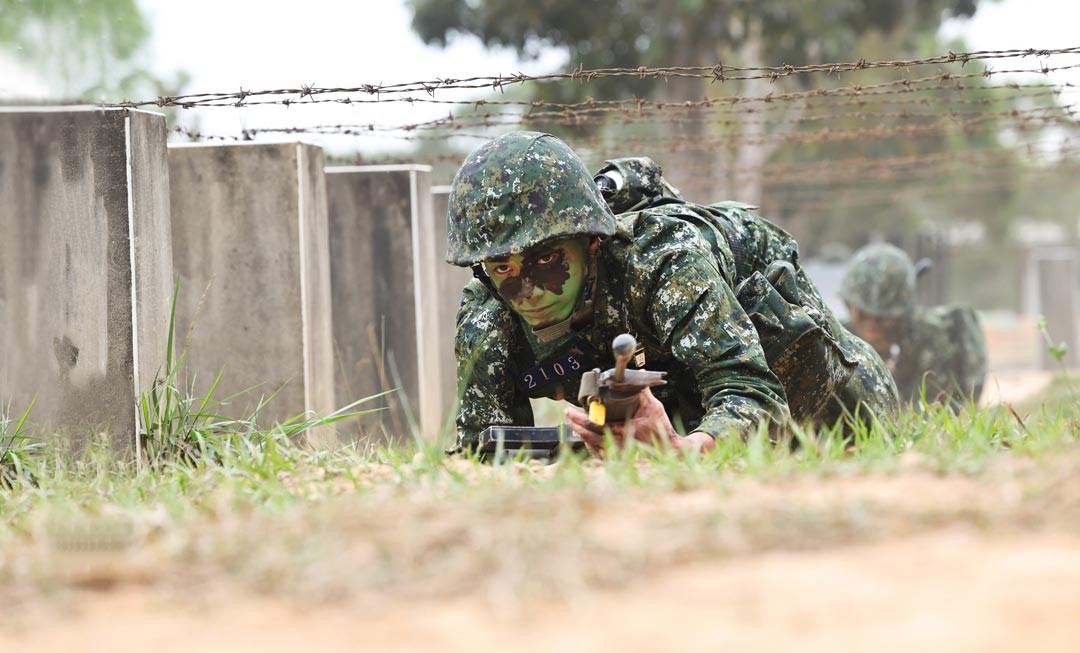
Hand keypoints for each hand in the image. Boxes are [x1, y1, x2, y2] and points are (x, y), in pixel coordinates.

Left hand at [564, 387, 683, 453]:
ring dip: (581, 433)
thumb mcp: (654, 407)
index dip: (581, 419)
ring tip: (573, 424)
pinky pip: (600, 449)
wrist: (670, 449)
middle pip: (589, 436)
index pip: (596, 425)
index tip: (571, 411)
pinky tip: (585, 434)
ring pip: (593, 443)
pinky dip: (591, 441)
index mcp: (624, 430)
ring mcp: (618, 448)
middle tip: (568, 415)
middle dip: (576, 425)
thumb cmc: (661, 430)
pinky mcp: (620, 452)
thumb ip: (643, 391)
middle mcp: (618, 441)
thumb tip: (639, 375)